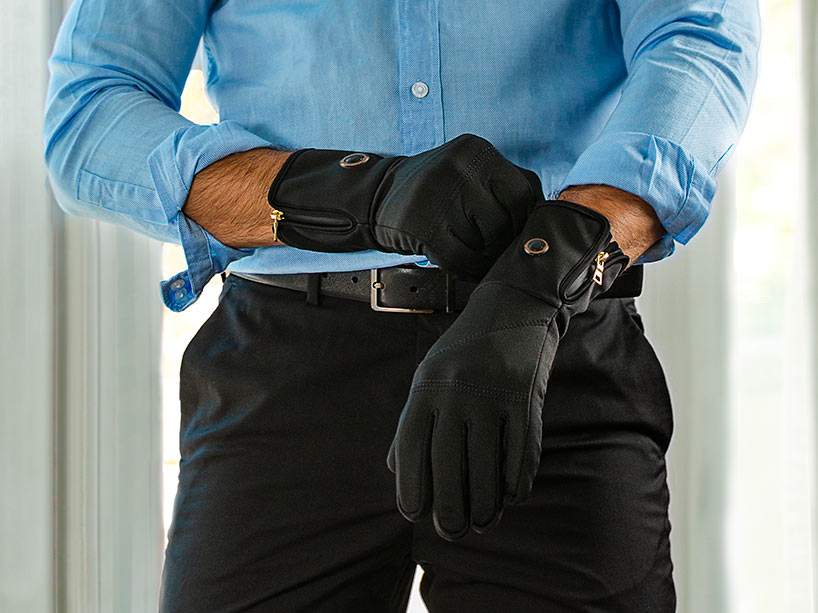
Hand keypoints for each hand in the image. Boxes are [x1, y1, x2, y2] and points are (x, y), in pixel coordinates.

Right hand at [267, 133, 542, 279]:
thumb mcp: (469, 171)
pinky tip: (463, 265)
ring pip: (486, 243)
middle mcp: (459, 168)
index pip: (524, 193)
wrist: (378, 197)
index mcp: (476, 151)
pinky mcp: (423, 227)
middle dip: (504, 241)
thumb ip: (505, 185)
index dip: (525, 219)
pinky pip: (462, 260)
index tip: (517, 232)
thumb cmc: (436, 190)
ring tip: (476, 254)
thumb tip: (546, 216)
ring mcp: (439, 197)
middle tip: (494, 249)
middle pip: (507, 221)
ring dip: (486, 257)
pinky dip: (468, 269)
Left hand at [386, 200, 628, 539]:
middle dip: (448, 508)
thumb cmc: (464, 351)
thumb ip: (412, 422)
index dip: (411, 486)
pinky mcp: (526, 399)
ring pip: (487, 467)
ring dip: (484, 504)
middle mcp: (457, 390)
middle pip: (449, 465)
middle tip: (451, 531)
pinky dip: (516, 483)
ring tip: (481, 522)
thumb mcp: (428, 375)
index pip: (411, 447)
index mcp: (427, 385)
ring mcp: (494, 394)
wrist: (515, 308)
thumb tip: (399, 474)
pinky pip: (521, 453)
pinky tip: (510, 498)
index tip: (415, 514)